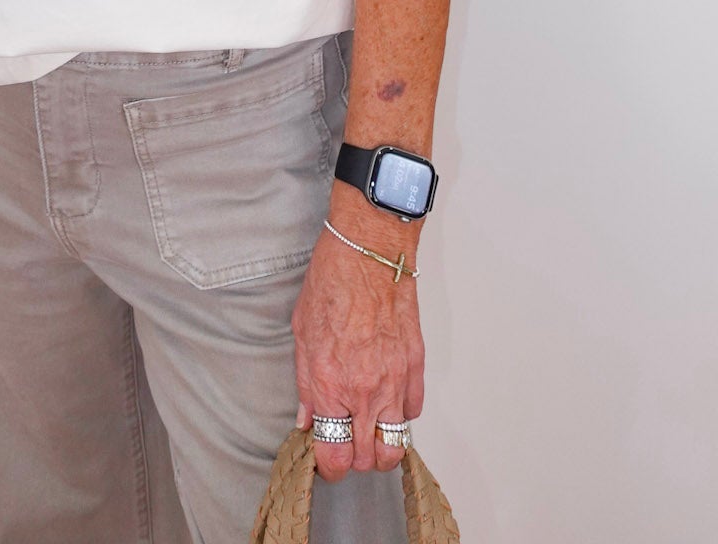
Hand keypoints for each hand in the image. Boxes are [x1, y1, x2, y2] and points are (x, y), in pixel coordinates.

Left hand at [290, 220, 424, 481]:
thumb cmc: (331, 282)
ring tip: (368, 430)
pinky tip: (386, 399)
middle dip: (355, 458)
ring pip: (396, 445)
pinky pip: (413, 411)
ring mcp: (395, 380)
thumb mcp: (301, 333)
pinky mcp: (416, 365)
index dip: (329, 466)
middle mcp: (366, 390)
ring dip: (381, 445)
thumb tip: (307, 418)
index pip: (336, 455)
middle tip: (345, 441)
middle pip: (369, 458)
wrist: (368, 251)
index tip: (326, 460)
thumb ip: (305, 384)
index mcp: (332, 384)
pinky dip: (400, 413)